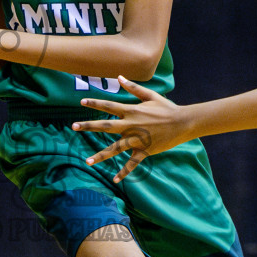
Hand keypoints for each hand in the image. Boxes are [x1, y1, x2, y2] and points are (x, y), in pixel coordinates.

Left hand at [71, 77, 189, 181]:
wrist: (183, 123)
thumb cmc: (166, 108)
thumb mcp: (150, 95)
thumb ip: (133, 87)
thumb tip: (119, 77)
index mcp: (132, 111)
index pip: (109, 106)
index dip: (95, 103)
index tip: (81, 102)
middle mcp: (131, 125)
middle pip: (106, 125)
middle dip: (89, 126)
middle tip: (74, 126)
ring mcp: (137, 139)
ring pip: (115, 148)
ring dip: (100, 155)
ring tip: (87, 161)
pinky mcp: (145, 150)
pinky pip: (132, 163)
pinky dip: (124, 172)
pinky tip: (115, 180)